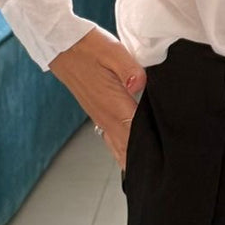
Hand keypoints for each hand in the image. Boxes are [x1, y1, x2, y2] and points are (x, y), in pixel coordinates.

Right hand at [48, 25, 146, 172]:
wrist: (62, 44)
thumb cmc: (89, 46)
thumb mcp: (113, 51)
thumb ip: (129, 69)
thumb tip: (140, 84)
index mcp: (113, 104)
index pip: (135, 136)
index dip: (148, 152)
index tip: (162, 167)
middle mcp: (105, 115)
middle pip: (126, 147)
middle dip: (141, 163)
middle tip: (159, 179)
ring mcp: (99, 114)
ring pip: (117, 145)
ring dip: (129, 159)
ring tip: (144, 176)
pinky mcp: (96, 109)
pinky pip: (110, 136)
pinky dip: (120, 149)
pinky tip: (126, 154)